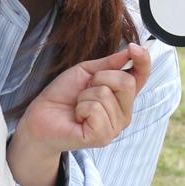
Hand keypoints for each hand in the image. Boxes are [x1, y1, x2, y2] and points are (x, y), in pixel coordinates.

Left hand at [8, 45, 151, 185]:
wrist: (41, 116)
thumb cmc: (64, 95)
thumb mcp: (86, 72)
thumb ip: (110, 63)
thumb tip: (131, 50)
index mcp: (122, 96)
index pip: (142, 77)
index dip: (143, 61)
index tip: (133, 48)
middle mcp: (124, 113)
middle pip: (126, 82)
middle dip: (100, 78)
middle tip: (85, 89)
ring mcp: (115, 127)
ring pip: (106, 95)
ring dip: (85, 96)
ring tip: (78, 106)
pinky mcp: (102, 137)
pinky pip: (96, 110)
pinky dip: (81, 108)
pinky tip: (77, 117)